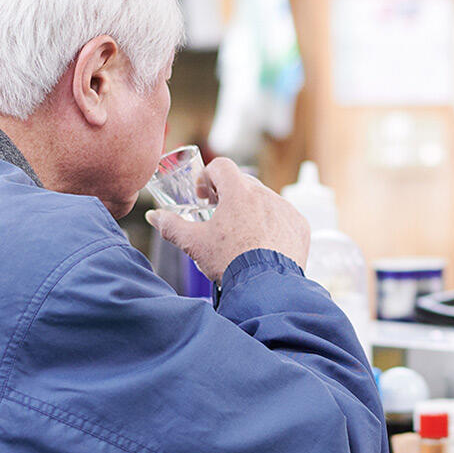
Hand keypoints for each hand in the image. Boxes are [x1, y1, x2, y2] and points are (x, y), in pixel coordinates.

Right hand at [146, 157, 310, 281]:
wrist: (266, 286)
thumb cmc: (229, 262)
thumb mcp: (194, 244)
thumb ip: (171, 226)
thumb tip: (154, 216)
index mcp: (238, 192)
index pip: (222, 166)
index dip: (209, 177)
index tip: (205, 196)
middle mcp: (265, 195)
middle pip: (243, 183)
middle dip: (229, 195)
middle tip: (219, 217)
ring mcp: (285, 209)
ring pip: (264, 200)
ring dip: (251, 210)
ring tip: (241, 236)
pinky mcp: (299, 225)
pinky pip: (283, 217)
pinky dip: (272, 225)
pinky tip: (262, 244)